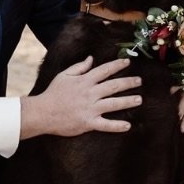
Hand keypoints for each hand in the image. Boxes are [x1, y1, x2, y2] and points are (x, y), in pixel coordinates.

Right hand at [20, 56, 139, 137]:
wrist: (43, 113)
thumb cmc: (53, 94)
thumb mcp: (64, 75)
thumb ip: (79, 67)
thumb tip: (91, 58)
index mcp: (84, 81)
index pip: (104, 70)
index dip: (117, 65)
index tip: (128, 62)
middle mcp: (90, 94)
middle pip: (113, 86)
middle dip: (128, 82)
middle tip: (139, 81)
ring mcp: (90, 108)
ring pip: (113, 104)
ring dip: (128, 101)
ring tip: (139, 100)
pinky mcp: (88, 123)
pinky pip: (106, 125)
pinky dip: (117, 126)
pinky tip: (128, 126)